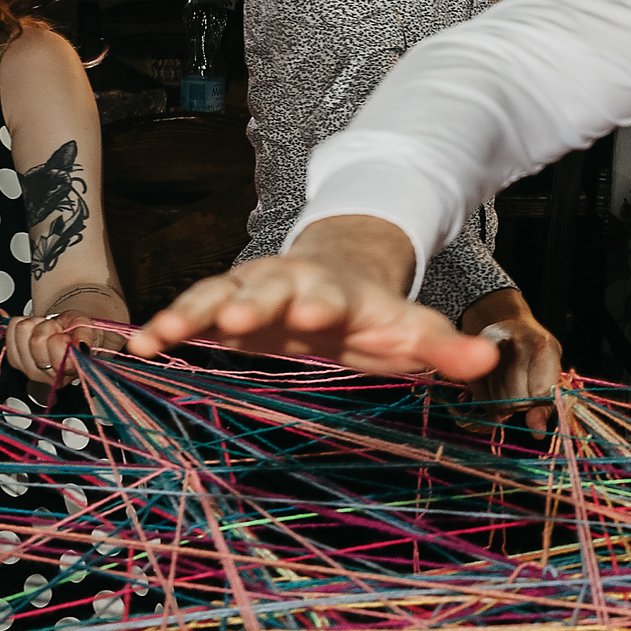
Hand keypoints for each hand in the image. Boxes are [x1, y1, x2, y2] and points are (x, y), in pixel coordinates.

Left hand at [3, 312, 132, 385]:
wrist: (66, 331)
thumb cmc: (77, 332)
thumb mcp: (87, 328)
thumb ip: (86, 337)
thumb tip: (81, 346)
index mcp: (66, 372)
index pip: (57, 356)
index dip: (62, 340)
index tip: (68, 337)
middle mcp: (44, 375)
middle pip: (37, 341)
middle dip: (49, 328)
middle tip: (57, 331)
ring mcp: (25, 368)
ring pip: (22, 330)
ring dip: (36, 324)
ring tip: (47, 330)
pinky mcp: (12, 358)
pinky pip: (12, 328)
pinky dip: (24, 322)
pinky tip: (34, 331)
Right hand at [132, 215, 498, 381]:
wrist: (337, 270)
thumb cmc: (372, 312)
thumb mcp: (411, 329)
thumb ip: (446, 347)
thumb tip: (490, 360)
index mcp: (338, 292)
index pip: (332, 297)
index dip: (324, 305)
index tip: (316, 316)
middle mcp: (289, 284)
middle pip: (268, 288)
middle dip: (251, 301)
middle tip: (235, 318)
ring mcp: (250, 290)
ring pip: (217, 293)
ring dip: (193, 311)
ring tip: (163, 333)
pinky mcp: (220, 306)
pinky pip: (189, 311)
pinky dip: (165, 324)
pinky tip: (139, 344)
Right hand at [459, 289, 565, 434]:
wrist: (509, 325)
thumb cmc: (536, 349)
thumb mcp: (552, 367)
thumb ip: (548, 401)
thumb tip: (537, 432)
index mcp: (542, 346)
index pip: (540, 394)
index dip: (539, 402)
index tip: (539, 396)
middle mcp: (514, 346)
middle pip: (516, 400)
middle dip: (522, 403)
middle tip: (525, 389)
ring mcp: (489, 352)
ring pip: (498, 402)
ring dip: (506, 403)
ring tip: (512, 387)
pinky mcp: (471, 361)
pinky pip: (480, 398)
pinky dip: (490, 400)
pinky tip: (497, 387)